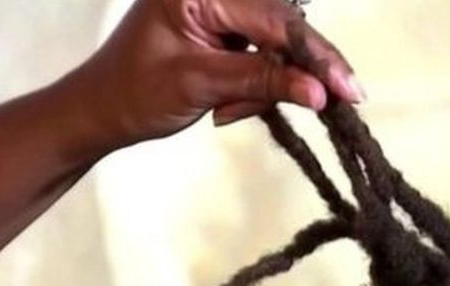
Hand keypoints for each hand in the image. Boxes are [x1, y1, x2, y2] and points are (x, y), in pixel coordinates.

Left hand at [66, 0, 362, 150]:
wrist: (100, 110)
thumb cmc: (134, 93)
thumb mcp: (200, 85)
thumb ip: (262, 82)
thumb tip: (321, 92)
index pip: (276, 20)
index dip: (316, 56)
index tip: (348, 89)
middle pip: (283, 28)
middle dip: (294, 73)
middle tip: (331, 104)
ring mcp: (219, 9)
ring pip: (277, 46)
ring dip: (268, 85)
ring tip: (226, 112)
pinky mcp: (224, 30)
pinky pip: (263, 56)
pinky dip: (256, 87)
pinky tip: (226, 107)